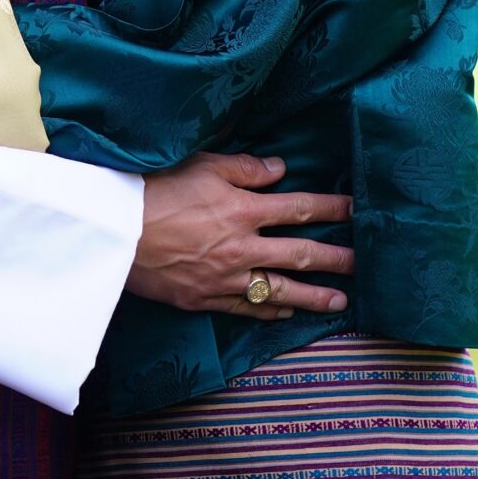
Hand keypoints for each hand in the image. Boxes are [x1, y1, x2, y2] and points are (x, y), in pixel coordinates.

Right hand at [128, 152, 352, 318]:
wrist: (114, 232)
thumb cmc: (155, 189)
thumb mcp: (201, 165)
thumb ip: (245, 169)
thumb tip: (280, 170)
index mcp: (243, 209)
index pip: (299, 208)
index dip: (330, 208)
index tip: (355, 211)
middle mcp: (242, 247)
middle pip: (300, 254)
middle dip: (336, 259)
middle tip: (363, 264)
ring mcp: (225, 278)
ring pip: (280, 290)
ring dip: (314, 296)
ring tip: (340, 301)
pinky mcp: (204, 299)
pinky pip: (245, 309)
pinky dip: (269, 312)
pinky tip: (286, 313)